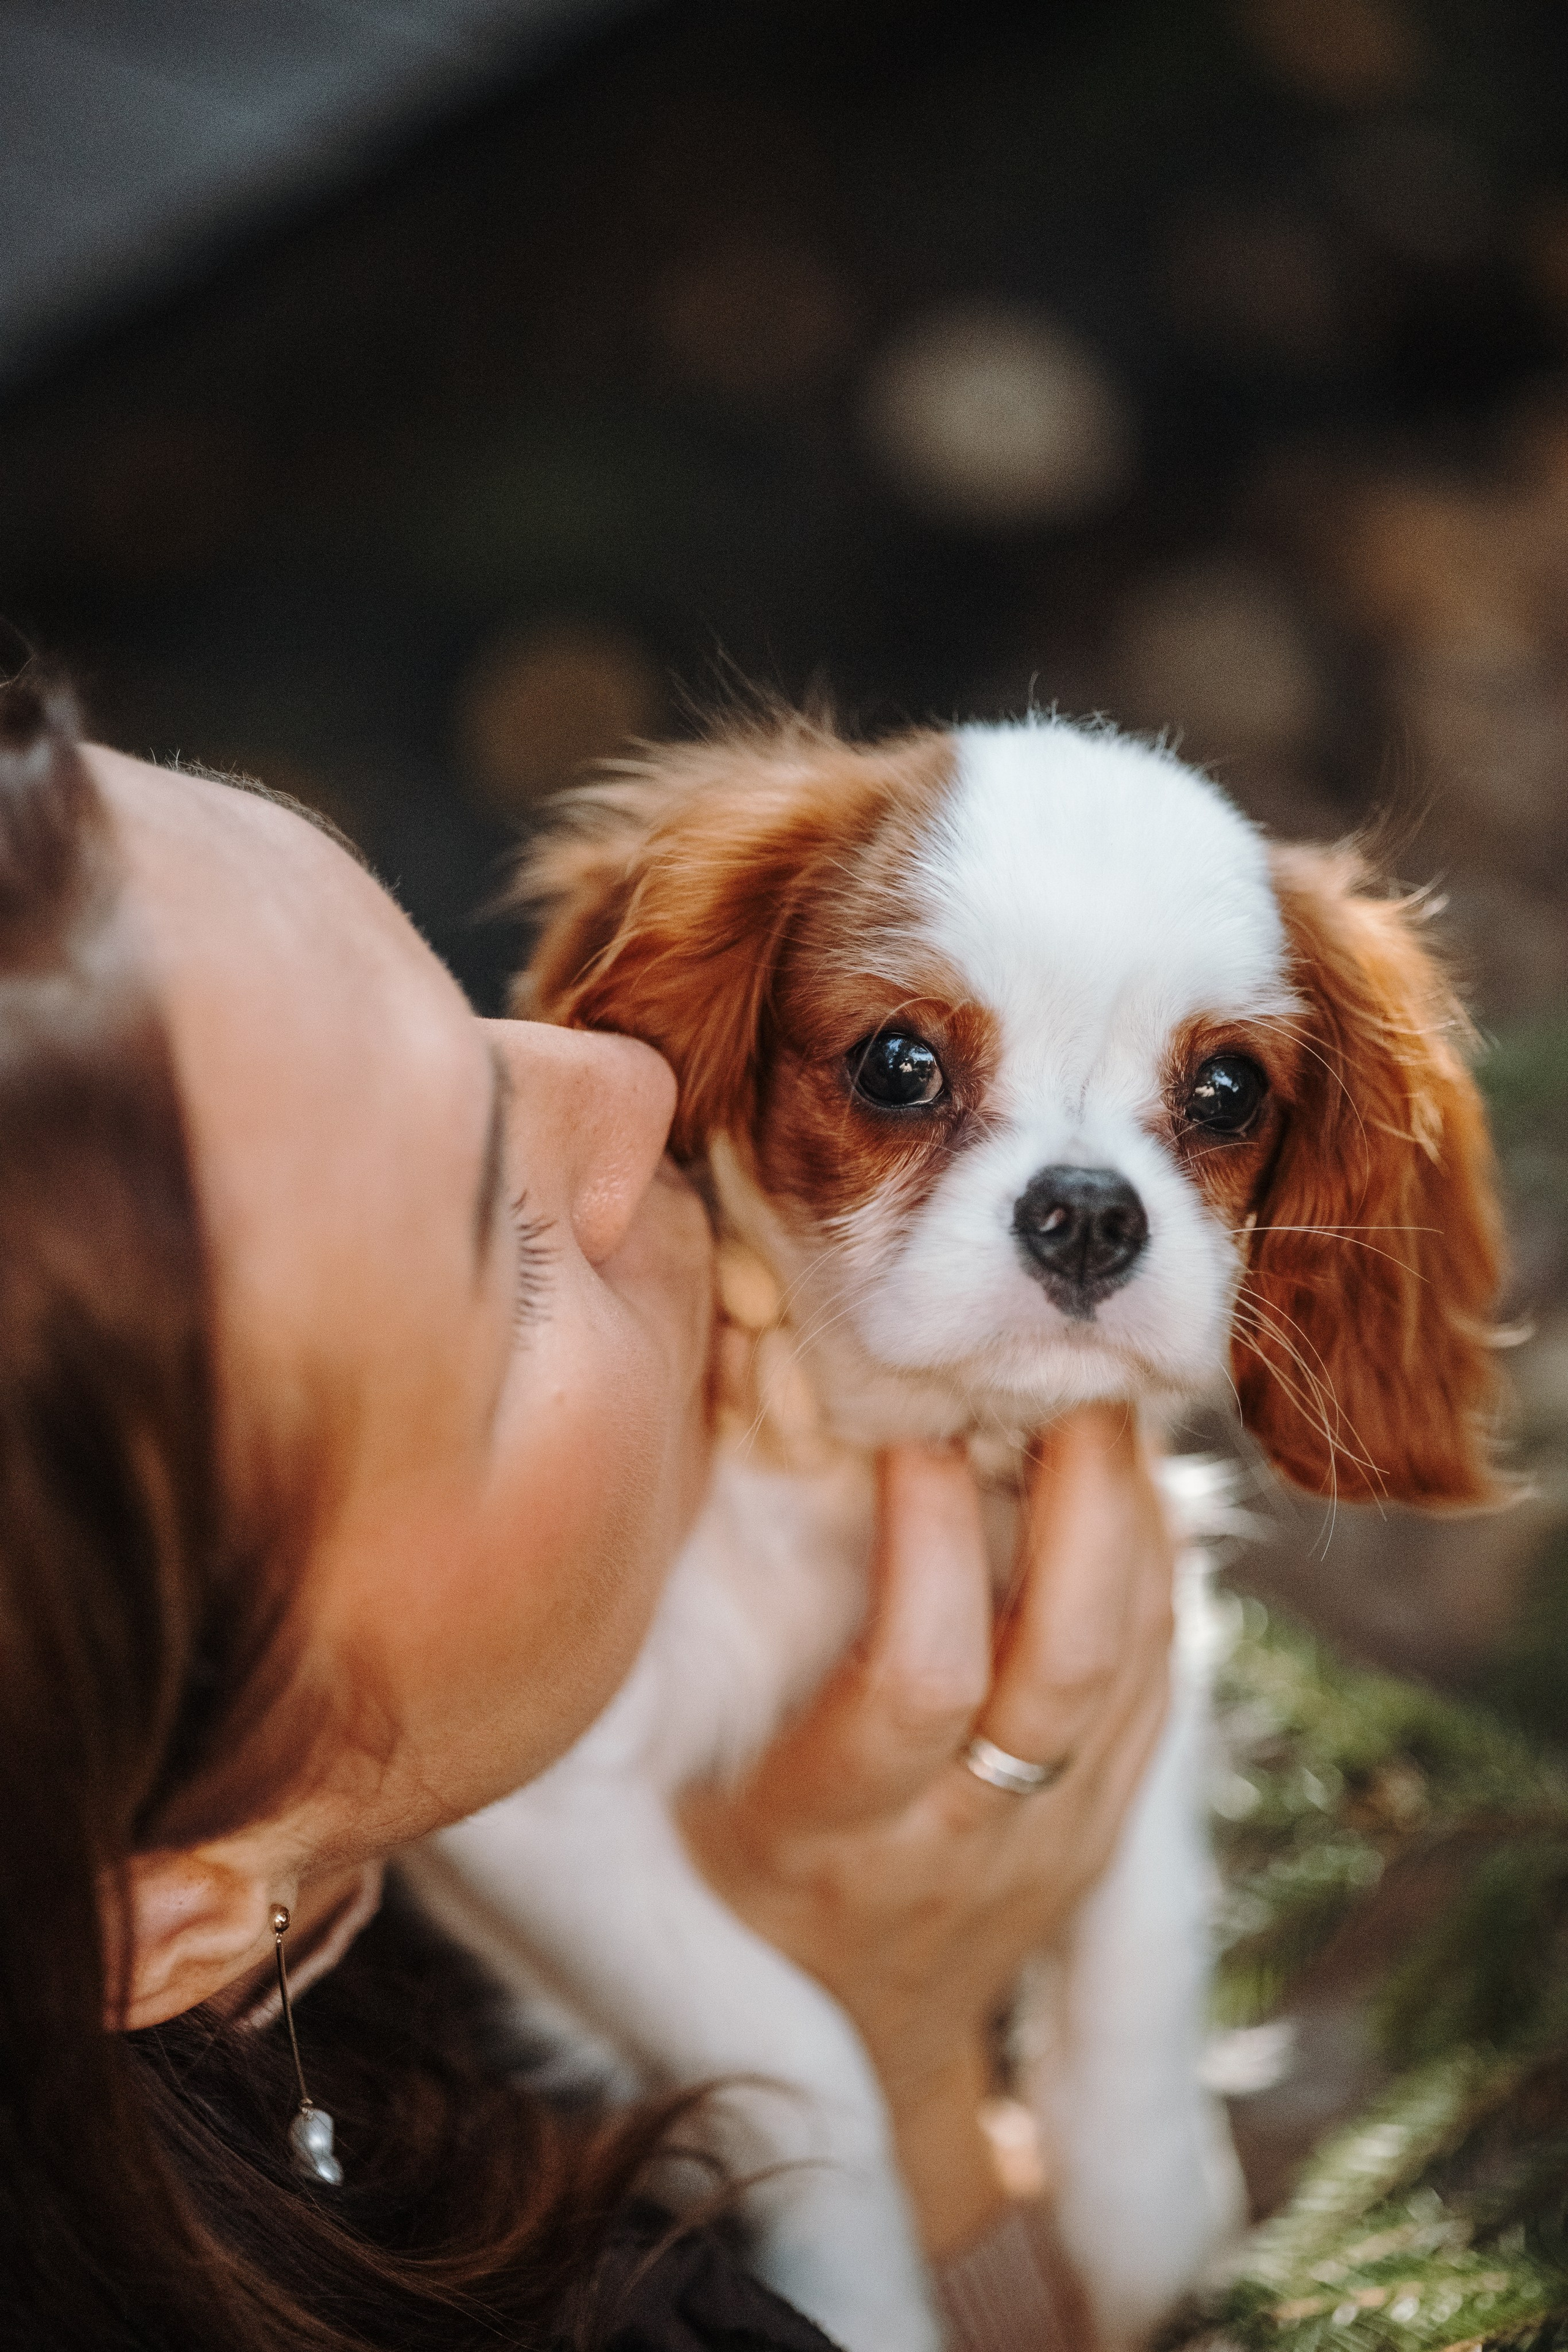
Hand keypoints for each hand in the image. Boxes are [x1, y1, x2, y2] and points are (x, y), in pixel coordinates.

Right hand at [679, 1404, 1175, 2255]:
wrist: (864, 2039)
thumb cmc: (746, 1875)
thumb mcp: (690, 1792)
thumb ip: (722, 1645)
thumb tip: (773, 1432)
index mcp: (836, 1837)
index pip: (919, 1678)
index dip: (931, 1537)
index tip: (912, 1425)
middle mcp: (964, 1846)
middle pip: (1067, 1657)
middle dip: (1081, 1495)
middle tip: (1058, 1370)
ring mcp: (1059, 1841)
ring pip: (1137, 1658)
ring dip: (1134, 1514)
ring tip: (1100, 1396)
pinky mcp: (1115, 1828)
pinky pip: (1164, 1678)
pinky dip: (1158, 1569)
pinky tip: (1130, 1487)